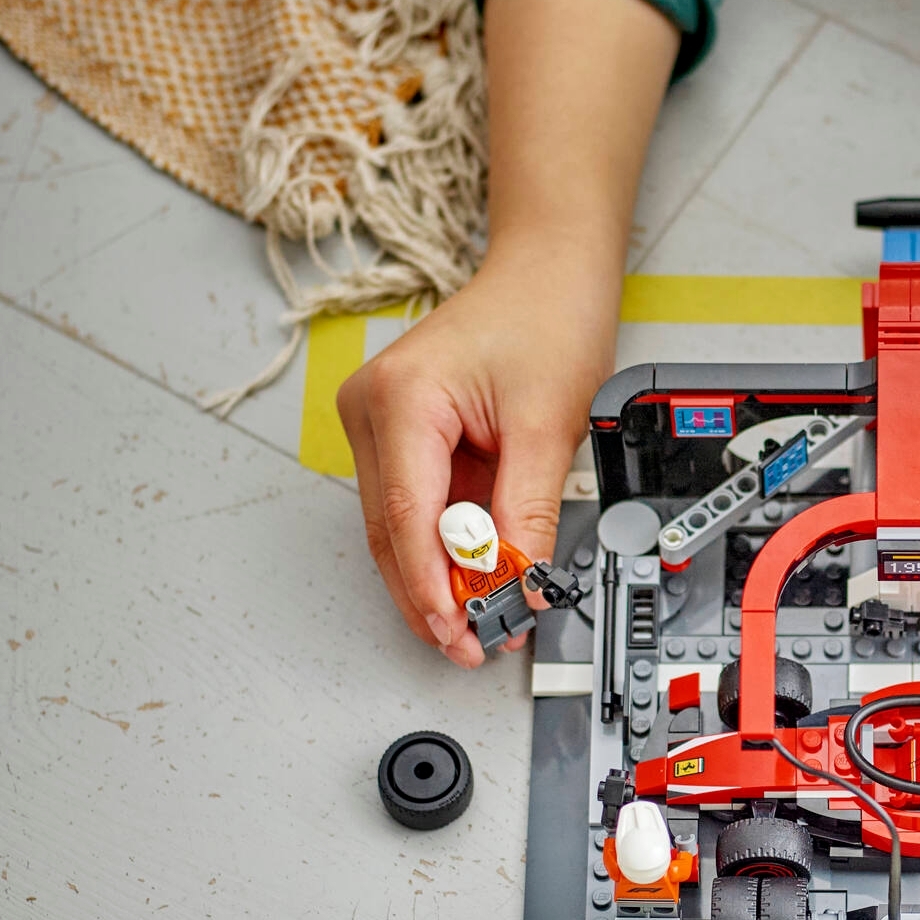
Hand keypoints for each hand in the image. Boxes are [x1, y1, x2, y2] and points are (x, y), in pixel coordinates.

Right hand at [337, 236, 619, 666]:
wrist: (547, 273)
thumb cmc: (545, 318)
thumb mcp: (547, 424)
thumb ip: (528, 510)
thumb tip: (520, 580)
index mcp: (400, 398)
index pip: (407, 517)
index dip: (430, 587)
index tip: (458, 631)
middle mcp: (372, 409)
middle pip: (391, 532)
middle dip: (431, 596)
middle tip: (472, 646)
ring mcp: (378, 422)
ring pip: (397, 528)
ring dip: (437, 578)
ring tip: (481, 623)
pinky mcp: (399, 435)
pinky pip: (415, 507)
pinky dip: (444, 547)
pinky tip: (472, 581)